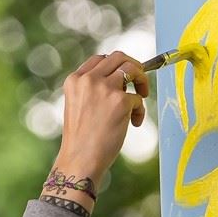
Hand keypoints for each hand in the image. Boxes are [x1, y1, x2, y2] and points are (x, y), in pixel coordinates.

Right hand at [50, 51, 147, 192]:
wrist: (80, 159)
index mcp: (75, 79)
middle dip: (134, 67)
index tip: (126, 77)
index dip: (118, 65)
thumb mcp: (79, 105)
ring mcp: (104, 88)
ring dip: (142, 82)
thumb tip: (121, 82)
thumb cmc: (82, 139)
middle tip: (140, 83)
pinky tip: (134, 124)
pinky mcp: (120, 101)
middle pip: (119, 57)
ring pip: (132, 69)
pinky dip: (139, 111)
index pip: (101, 59)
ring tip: (140, 100)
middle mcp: (89, 79)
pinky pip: (138, 98)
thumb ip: (93, 90)